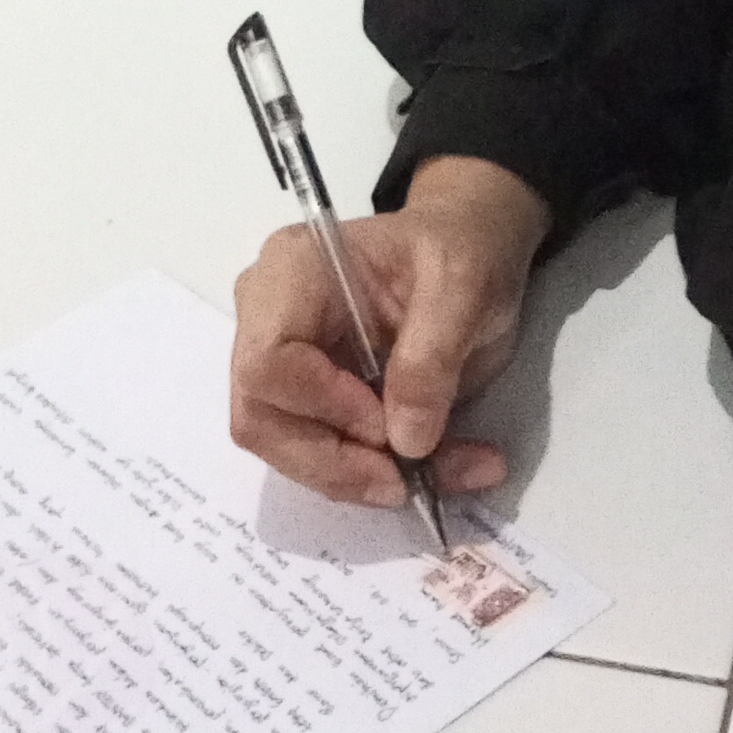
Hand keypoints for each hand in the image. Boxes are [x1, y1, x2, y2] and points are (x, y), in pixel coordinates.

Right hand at [230, 157, 550, 507]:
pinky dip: (371, 476)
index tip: (392, 429)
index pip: (269, 361)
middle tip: (415, 482)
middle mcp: (265, 316)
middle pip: (263, 418)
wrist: (469, 250)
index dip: (323, 407)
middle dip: (339, 464)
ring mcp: (279, 362)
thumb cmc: (461, 251)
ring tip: (446, 473)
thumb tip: (406, 440)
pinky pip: (316, 455)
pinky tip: (435, 469)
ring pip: (286, 449)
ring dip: (361, 479)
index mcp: (293, 270)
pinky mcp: (302, 399)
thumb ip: (432, 358)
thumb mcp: (465, 288)